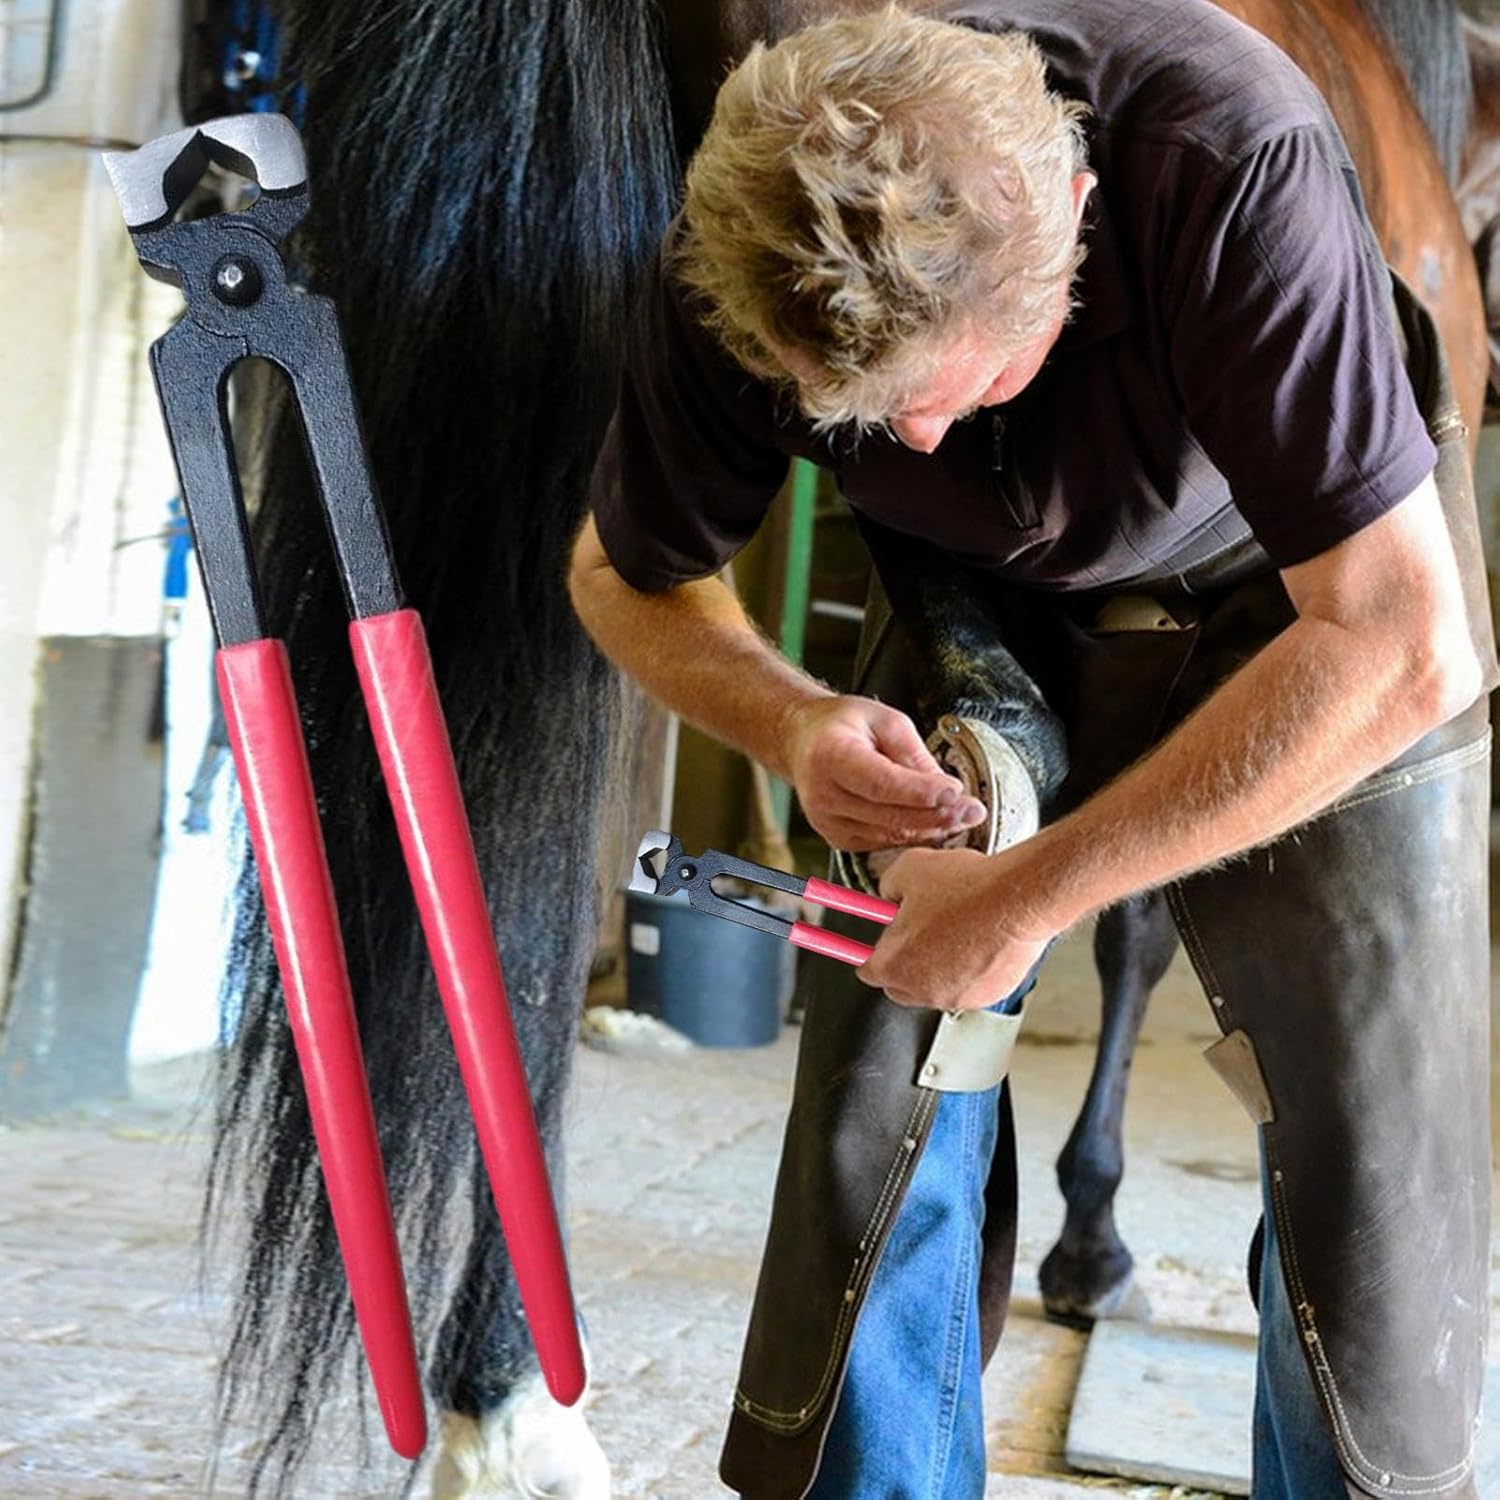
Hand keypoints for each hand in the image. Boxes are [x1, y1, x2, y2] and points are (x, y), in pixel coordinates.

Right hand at [785, 696, 986, 850]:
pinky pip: (883, 843)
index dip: (920, 792)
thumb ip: (914, 753)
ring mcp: (827, 821)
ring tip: (961, 816)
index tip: (955, 792)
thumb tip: (946, 789)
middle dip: (937, 815)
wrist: (804, 741)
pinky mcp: (836, 838)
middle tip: (973, 810)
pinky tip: (933, 824)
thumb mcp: (884, 720)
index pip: (881, 782)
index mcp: (831, 755)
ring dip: (930, 829)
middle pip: (888, 815)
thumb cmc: (843, 726)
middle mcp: (823, 794)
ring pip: (890, 835)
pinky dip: (911, 836)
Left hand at [858, 846, 1055, 1009]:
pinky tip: (979, 938)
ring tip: (955, 928)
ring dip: (937, 965)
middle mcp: (922, 990)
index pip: (867, 969)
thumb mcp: (907, 869)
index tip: (880, 939)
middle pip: (899, 985)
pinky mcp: (988, 996)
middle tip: (918, 932)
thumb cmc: (967, 887)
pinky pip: (968, 985)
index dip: (873, 950)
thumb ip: (887, 887)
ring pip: (935, 986)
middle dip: (903, 962)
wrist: (1019, 898)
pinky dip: (969, 969)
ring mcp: (956, 997)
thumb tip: (889, 894)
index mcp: (894, 965)